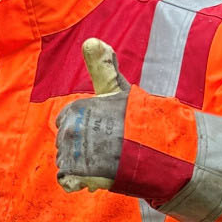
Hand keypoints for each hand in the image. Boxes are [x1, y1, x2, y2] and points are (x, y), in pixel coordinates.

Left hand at [55, 38, 128, 191]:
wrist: (157, 148)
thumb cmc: (137, 118)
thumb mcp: (117, 90)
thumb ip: (102, 66)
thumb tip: (91, 40)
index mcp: (75, 108)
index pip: (64, 124)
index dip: (82, 131)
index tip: (102, 131)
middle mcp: (71, 128)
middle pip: (64, 145)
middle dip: (81, 150)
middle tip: (108, 148)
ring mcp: (74, 151)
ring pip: (66, 162)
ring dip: (82, 166)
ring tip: (105, 161)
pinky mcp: (79, 173)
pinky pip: (66, 180)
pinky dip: (77, 181)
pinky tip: (93, 176)